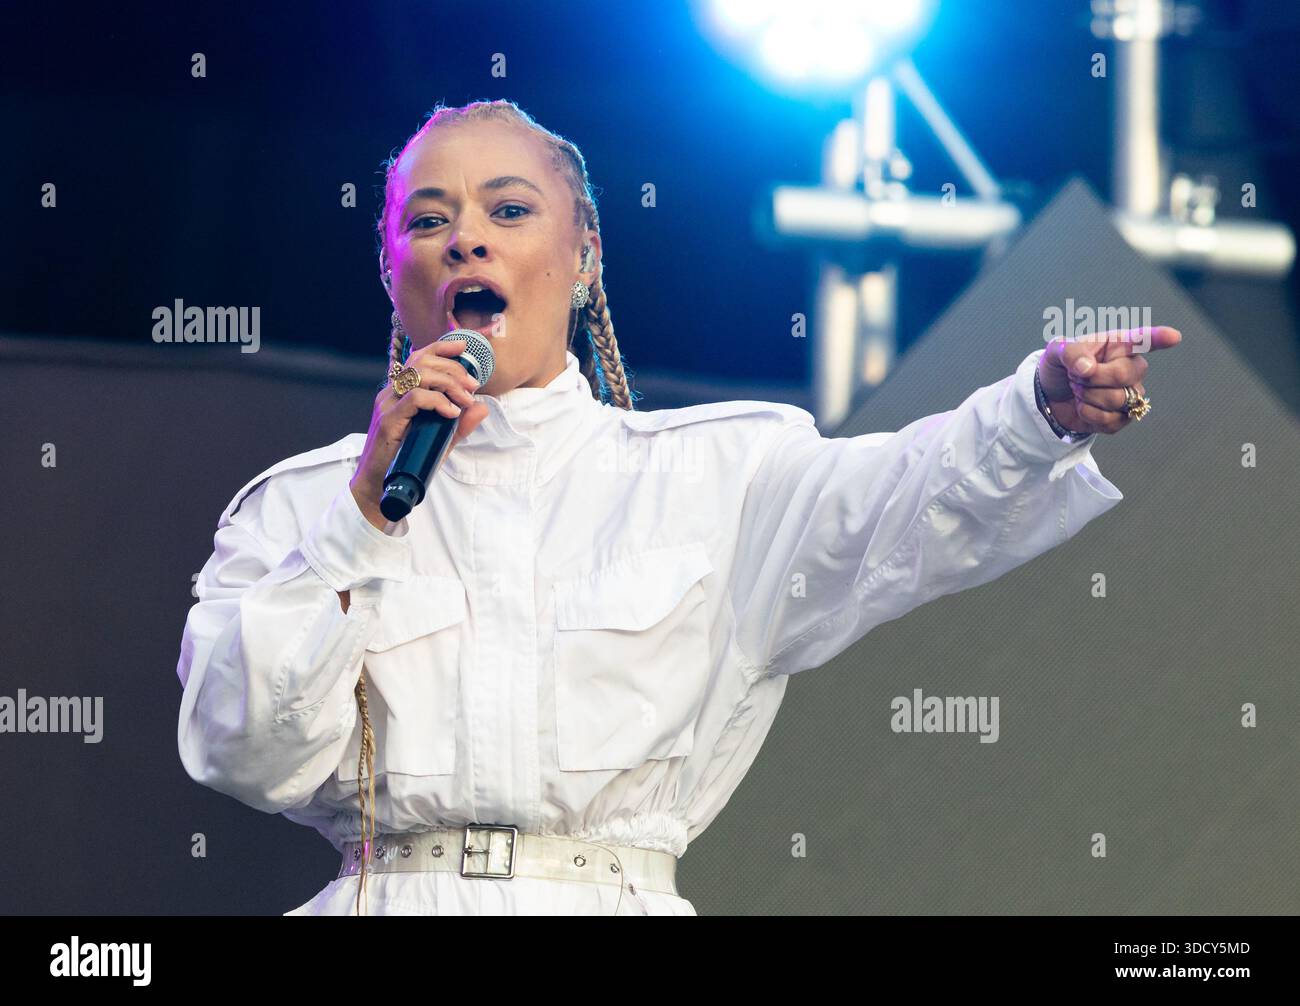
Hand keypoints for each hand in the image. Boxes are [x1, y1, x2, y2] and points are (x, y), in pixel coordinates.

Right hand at [350, 338, 489, 527]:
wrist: (379, 487)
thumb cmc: (407, 461)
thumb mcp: (440, 440)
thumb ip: (460, 424)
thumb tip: (482, 407)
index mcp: (400, 392)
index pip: (418, 358)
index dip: (441, 347)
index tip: (465, 347)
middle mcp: (391, 393)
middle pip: (422, 362)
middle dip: (453, 369)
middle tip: (473, 385)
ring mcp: (388, 405)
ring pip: (418, 375)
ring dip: (448, 383)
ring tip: (464, 399)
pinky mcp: (389, 420)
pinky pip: (415, 398)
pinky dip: (437, 401)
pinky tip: (451, 412)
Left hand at [1036, 326, 1182, 435]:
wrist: (1049, 397)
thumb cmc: (1059, 367)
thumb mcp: (1056, 352)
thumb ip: (1071, 353)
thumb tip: (1087, 367)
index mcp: (1117, 344)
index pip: (1142, 339)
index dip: (1158, 338)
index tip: (1173, 337)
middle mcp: (1130, 367)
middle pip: (1125, 374)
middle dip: (1092, 378)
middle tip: (1075, 376)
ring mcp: (1130, 393)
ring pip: (1118, 399)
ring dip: (1088, 397)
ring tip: (1078, 390)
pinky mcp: (1123, 417)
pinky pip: (1111, 420)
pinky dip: (1088, 415)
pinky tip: (1083, 407)